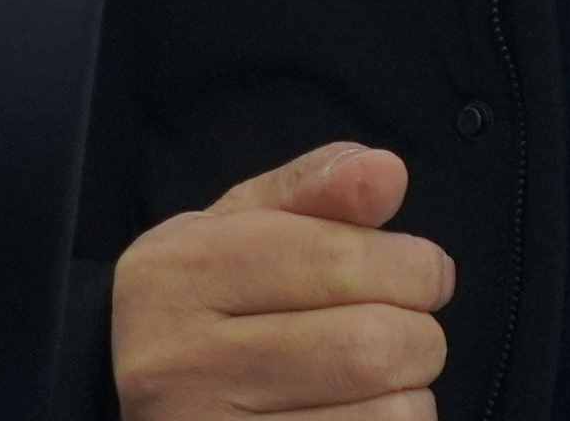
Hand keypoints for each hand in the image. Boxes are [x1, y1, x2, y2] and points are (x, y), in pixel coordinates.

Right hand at [110, 139, 456, 420]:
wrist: (144, 407)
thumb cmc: (208, 306)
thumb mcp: (236, 230)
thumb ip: (312, 187)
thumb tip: (387, 172)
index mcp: (179, 273)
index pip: (338, 259)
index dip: (415, 265)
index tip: (425, 274)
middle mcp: (180, 361)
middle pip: (372, 344)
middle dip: (420, 333)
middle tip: (406, 330)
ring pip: (388, 413)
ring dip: (411, 392)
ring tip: (375, 379)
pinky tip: (355, 413)